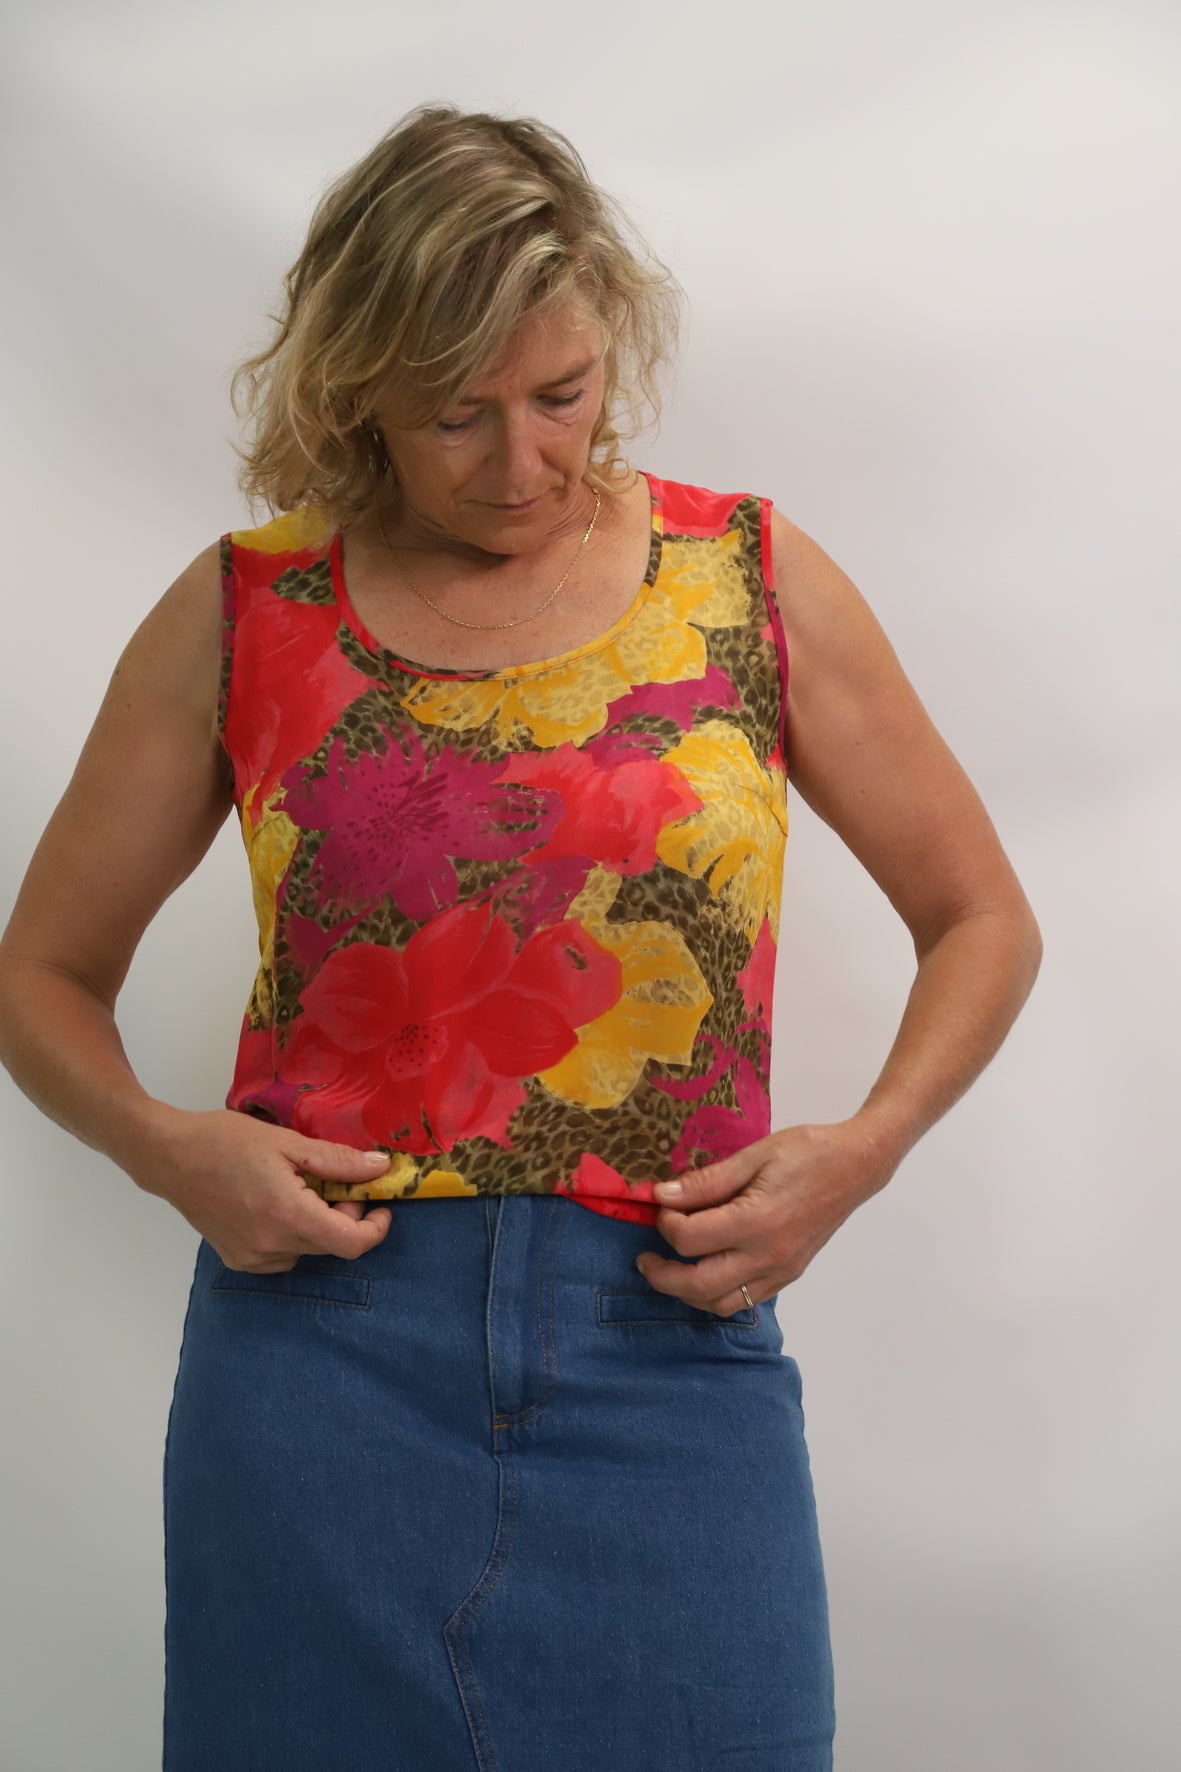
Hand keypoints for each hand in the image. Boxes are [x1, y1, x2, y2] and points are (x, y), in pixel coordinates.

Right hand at [129, 1106, 393, 1271]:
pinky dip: (292, 1235)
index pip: (350, 1244)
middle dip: (343, 1216)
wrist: (169, 1156)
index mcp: (287, 1214)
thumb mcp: (287, 1142)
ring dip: (317, 1225)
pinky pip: (283, 1256)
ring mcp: (252, 1258)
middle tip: (333, 1181)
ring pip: (307, 1250)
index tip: (379, 1205)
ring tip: (299, 1188)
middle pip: (330, 1245)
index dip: (375, 1229)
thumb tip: (381, 1168)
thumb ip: (337, 1160)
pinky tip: (275, 1205)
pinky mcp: (237, 1260)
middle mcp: (271, 1246)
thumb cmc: (225, 1140)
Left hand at [634, 1121, 893, 1315]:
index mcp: (755, 1222)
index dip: (665, 1223)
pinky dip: (717, 1295)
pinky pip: (744, 1301)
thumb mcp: (753, 1156)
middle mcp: (767, 1256)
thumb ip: (706, 1181)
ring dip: (686, 1292)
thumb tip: (662, 1195)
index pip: (689, 1239)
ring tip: (671, 1267)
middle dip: (661, 1275)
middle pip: (697, 1285)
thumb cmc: (806, 1152)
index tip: (662, 1204)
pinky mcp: (788, 1275)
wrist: (856, 1166)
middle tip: (645, 1257)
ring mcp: (779, 1271)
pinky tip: (707, 1270)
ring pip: (719, 1304)